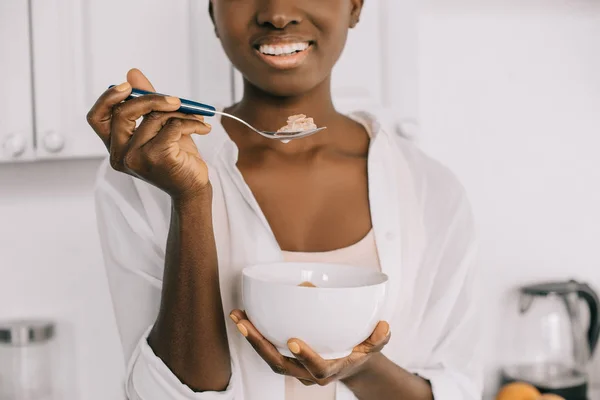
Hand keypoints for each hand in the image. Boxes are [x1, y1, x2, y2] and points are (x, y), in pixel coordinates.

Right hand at [86, 68, 211, 198]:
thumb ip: (145, 102)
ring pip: (154, 119)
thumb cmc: (176, 156)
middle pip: (124, 113)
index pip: (96, 118)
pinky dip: (191, 123)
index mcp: (115, 147)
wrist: (193, 187)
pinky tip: (203, 128)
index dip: (107, 98)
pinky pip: (173, 127)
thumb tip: (132, 74)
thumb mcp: (159, 127)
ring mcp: (136, 159)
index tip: (127, 86)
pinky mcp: (156, 159)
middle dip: (152, 99)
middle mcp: (120, 155)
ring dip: (181, 114)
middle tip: (177, 100)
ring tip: (197, 119)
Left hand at [229, 310, 390, 385]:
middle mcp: (307, 372)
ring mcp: (294, 367)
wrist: (349, 365)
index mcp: (329, 369)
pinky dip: (254, 335)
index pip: (316, 367)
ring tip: (237, 316)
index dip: (306, 356)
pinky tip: (243, 317)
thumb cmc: (359, 351)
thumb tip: (384, 325)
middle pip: (279, 364)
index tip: (294, 341)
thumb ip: (378, 338)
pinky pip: (266, 349)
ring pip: (268, 357)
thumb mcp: (373, 346)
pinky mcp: (286, 358)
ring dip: (250, 338)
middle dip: (260, 344)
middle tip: (244, 323)